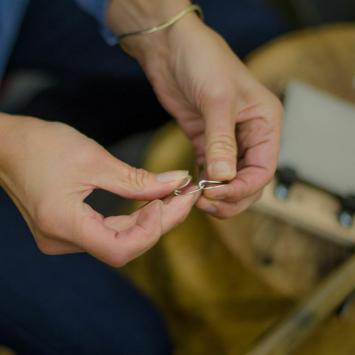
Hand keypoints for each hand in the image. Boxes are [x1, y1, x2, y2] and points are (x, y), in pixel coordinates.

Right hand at [0, 115, 196, 265]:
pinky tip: (151, 203)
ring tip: (175, 198)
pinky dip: (133, 219)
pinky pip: (109, 232)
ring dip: (149, 221)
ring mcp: (64, 239)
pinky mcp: (69, 231)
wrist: (8, 147)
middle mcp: (62, 241)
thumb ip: (138, 179)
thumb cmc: (42, 146)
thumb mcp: (95, 159)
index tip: (173, 200)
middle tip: (186, 197)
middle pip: (125, 245)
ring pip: (120, 240)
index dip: (152, 230)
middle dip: (161, 222)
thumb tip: (176, 183)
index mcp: (63, 224)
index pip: (120, 249)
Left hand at [125, 14, 282, 217]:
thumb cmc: (203, 61)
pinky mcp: (206, 140)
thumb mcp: (217, 99)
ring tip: (197, 198)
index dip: (242, 188)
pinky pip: (210, 169)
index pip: (263, 169)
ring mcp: (228, 140)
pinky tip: (192, 186)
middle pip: (249, 180)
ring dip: (217, 193)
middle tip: (206, 203)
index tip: (216, 192)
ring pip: (231, 179)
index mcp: (265, 124)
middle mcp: (250, 134)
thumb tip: (224, 178)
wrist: (172, 49)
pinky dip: (204, 181)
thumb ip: (221, 141)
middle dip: (231, 197)